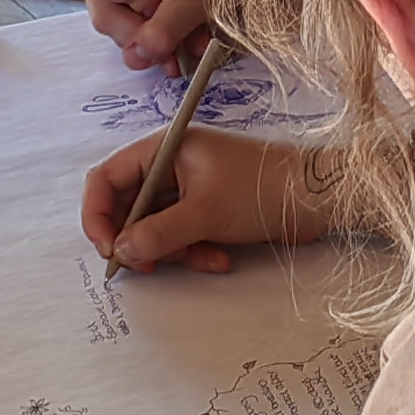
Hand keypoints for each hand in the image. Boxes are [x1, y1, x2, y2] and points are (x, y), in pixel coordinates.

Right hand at [80, 127, 329, 273]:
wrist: (317, 197)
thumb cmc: (261, 189)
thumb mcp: (204, 213)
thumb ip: (157, 233)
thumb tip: (121, 251)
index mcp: (164, 149)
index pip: (107, 178)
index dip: (97, 215)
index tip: (106, 249)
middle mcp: (171, 165)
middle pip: (128, 207)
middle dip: (137, 239)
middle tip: (147, 265)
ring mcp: (190, 188)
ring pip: (155, 227)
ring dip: (172, 250)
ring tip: (200, 258)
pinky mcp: (207, 209)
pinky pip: (182, 235)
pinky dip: (194, 251)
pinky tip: (218, 258)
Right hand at [82, 0, 218, 71]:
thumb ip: (167, 26)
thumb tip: (140, 53)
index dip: (136, 3)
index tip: (163, 1)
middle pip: (104, 14)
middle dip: (143, 32)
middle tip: (176, 32)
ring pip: (113, 31)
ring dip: (152, 42)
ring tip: (184, 38)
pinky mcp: (113, 5)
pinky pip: (123, 36)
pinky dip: (152, 44)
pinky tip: (174, 41)